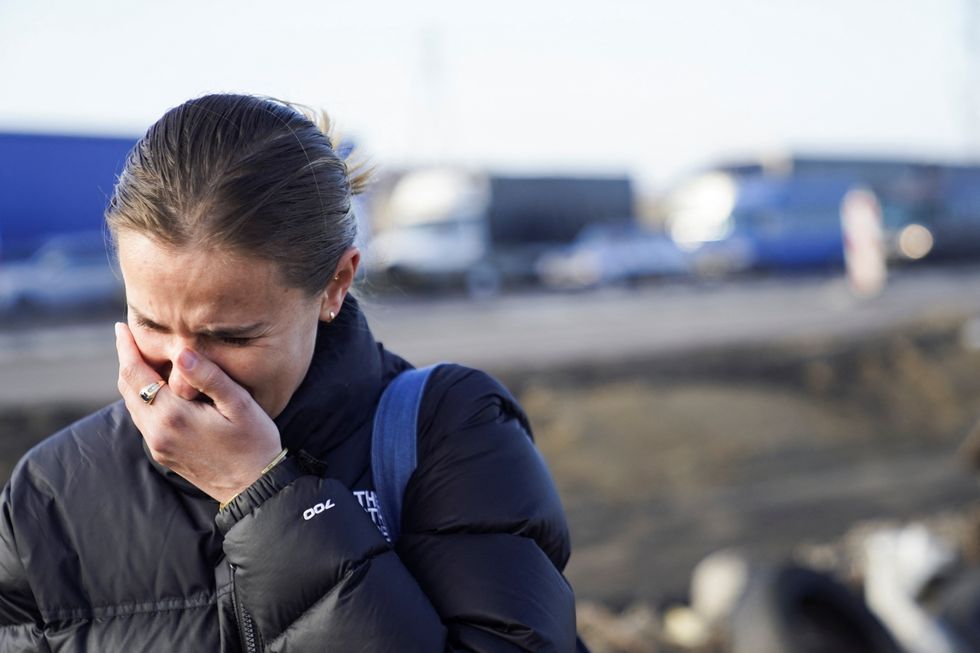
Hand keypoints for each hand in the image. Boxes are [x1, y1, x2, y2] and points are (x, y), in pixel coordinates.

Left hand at [115, 322, 282, 503]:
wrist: (254, 488)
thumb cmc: (254, 443)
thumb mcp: (239, 405)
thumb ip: (209, 377)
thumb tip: (180, 350)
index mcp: (172, 416)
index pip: (136, 374)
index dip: (127, 348)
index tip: (122, 327)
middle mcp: (157, 432)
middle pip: (128, 388)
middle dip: (127, 360)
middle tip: (129, 335)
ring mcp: (158, 446)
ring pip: (133, 405)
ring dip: (134, 379)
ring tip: (141, 356)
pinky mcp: (164, 454)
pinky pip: (144, 419)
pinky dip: (144, 397)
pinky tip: (158, 387)